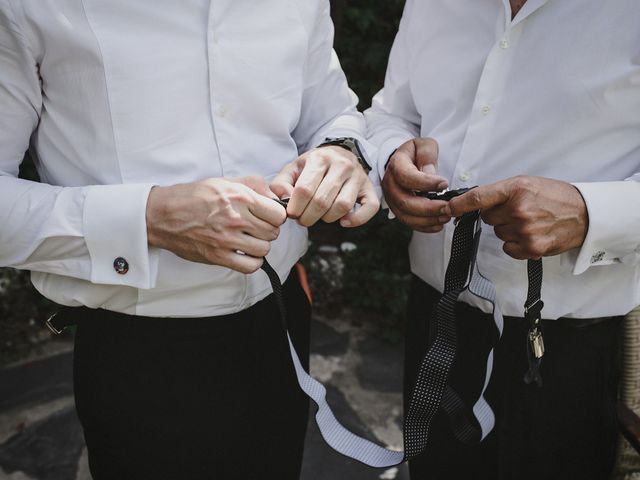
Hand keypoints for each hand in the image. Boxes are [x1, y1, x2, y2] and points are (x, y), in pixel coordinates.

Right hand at [146, 176, 285, 272]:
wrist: (163, 214)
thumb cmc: (193, 197)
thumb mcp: (225, 181)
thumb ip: (254, 185)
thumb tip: (275, 196)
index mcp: (240, 198)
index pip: (278, 214)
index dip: (275, 215)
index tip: (268, 216)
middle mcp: (236, 219)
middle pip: (273, 233)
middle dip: (268, 230)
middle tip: (255, 227)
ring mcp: (228, 239)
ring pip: (264, 249)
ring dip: (260, 246)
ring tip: (248, 240)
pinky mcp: (219, 256)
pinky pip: (250, 266)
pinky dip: (252, 262)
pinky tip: (245, 253)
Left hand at [270, 145, 378, 226]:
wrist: (341, 152)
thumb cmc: (315, 165)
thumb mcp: (294, 167)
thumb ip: (282, 183)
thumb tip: (284, 201)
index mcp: (320, 158)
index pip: (305, 190)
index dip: (295, 208)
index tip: (292, 213)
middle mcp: (342, 165)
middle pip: (322, 201)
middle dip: (308, 217)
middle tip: (303, 219)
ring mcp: (358, 177)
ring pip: (342, 206)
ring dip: (327, 219)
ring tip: (320, 217)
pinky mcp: (370, 188)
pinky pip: (370, 207)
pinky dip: (357, 219)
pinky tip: (344, 222)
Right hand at [382, 137, 449, 232]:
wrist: (404, 161)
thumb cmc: (415, 153)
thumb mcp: (424, 145)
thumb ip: (427, 156)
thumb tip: (430, 174)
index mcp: (396, 164)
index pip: (407, 176)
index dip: (426, 183)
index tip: (444, 183)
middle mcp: (390, 183)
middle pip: (404, 201)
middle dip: (428, 208)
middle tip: (447, 207)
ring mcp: (392, 198)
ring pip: (405, 215)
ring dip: (427, 219)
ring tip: (445, 216)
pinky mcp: (398, 209)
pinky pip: (408, 222)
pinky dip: (424, 226)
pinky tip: (438, 224)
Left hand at [442, 176, 588, 259]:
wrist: (584, 214)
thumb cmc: (554, 197)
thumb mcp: (527, 184)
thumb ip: (500, 193)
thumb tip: (472, 203)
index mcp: (516, 189)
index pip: (478, 198)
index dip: (459, 205)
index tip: (447, 209)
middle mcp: (519, 209)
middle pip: (487, 218)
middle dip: (497, 215)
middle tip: (518, 210)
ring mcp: (525, 230)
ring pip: (498, 233)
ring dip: (508, 229)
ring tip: (530, 221)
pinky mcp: (532, 247)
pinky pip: (508, 248)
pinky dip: (516, 244)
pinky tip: (531, 234)